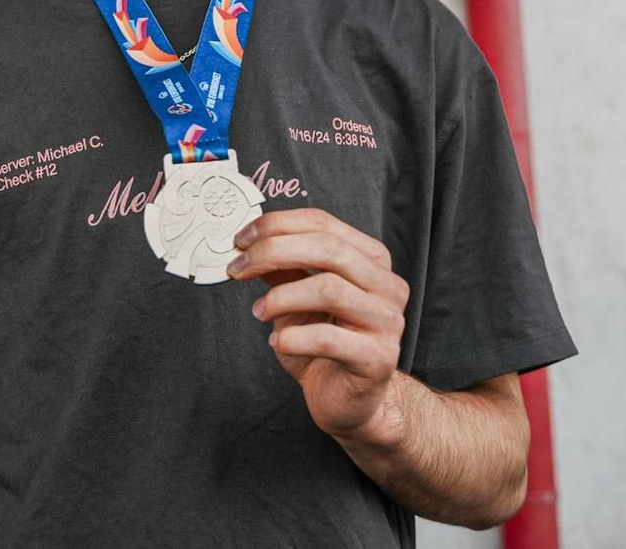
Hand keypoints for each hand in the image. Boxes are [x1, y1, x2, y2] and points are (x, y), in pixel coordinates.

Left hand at [228, 208, 410, 440]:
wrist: (348, 402)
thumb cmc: (324, 346)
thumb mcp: (297, 299)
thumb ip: (282, 268)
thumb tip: (247, 242)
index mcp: (371, 260)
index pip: (324, 223)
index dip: (278, 225)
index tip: (240, 239)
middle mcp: (388, 285)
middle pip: (329, 249)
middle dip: (274, 253)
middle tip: (238, 269)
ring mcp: (388, 322)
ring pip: (329, 289)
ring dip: (281, 297)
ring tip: (258, 312)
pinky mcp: (378, 359)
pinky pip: (327, 338)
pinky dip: (292, 337)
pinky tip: (278, 342)